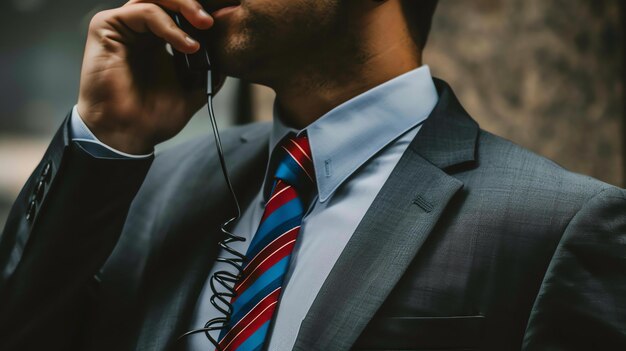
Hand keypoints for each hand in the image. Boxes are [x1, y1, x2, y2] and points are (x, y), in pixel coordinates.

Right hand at [77, 0, 219, 153]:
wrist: (129, 134)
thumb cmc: (154, 116)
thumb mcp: (195, 88)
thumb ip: (211, 66)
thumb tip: (229, 48)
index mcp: (158, 38)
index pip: (181, 11)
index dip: (202, 10)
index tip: (228, 16)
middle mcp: (140, 28)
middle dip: (195, 4)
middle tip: (214, 20)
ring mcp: (124, 25)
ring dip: (185, 7)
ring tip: (206, 26)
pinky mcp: (107, 27)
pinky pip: (144, 11)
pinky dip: (169, 25)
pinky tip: (187, 45)